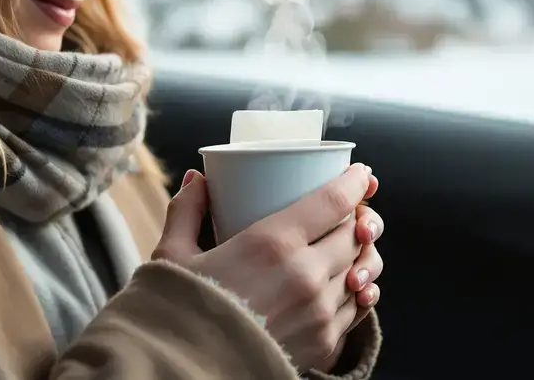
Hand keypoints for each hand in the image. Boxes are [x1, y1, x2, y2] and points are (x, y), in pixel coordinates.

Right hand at [153, 163, 377, 369]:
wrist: (185, 374)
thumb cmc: (177, 315)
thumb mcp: (173, 257)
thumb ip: (186, 212)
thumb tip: (195, 179)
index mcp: (271, 243)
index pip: (334, 201)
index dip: (354, 182)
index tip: (361, 173)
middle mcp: (305, 275)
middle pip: (354, 234)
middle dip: (358, 218)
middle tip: (349, 211)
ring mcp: (320, 313)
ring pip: (361, 270)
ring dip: (359, 255)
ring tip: (349, 247)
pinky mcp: (324, 344)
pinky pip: (357, 308)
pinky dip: (357, 291)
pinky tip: (346, 283)